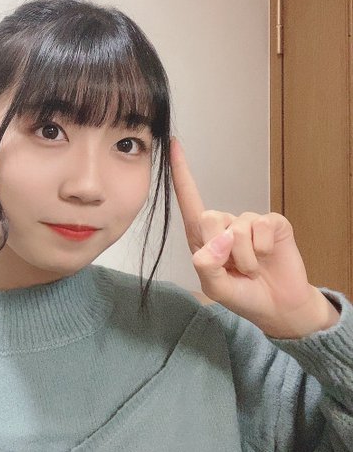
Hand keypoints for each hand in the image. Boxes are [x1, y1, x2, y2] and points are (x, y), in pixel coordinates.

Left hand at [170, 138, 339, 338]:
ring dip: (245, 258)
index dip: (181, 172)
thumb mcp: (216, 287)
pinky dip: (263, 249)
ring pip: (238, 229)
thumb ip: (208, 266)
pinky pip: (262, 228)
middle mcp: (224, 224)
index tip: (174, 144)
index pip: (188, 199)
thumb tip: (221, 239)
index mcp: (202, 236)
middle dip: (221, 248)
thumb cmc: (242, 294)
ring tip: (252, 268)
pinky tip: (267, 257)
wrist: (278, 307)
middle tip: (235, 267)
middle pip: (210, 217)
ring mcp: (249, 222)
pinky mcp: (272, 223)